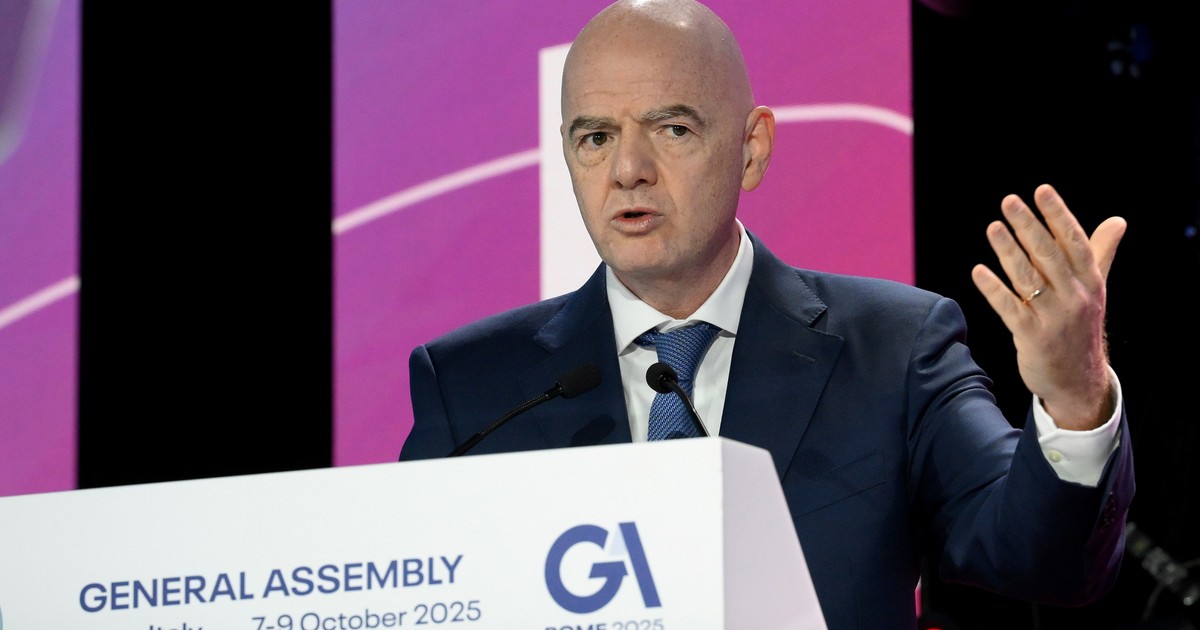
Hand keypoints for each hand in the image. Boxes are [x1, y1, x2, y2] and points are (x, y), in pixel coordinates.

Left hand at [970, 183, 1126, 429]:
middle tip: (1009, 201)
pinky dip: (994, 289)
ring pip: (1028, 278)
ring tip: (993, 227)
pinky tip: (978, 271)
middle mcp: (1075, 296)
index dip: (1058, 215)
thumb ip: (1100, 252)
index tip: (1042, 190)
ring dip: (1008, 251)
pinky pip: (1010, 308)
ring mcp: (1054, 317)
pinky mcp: (1032, 337)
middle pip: (1049, 255)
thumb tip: (1118, 220)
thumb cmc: (1081, 324)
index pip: (1074, 241)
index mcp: (1090, 280)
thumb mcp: (1094, 289)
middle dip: (1029, 226)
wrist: (1078, 379)